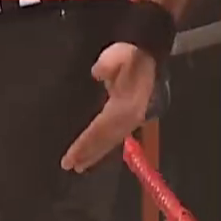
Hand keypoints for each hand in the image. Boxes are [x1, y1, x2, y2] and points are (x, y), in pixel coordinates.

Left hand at [61, 41, 155, 172]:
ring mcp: (132, 119)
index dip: (86, 143)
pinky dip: (103, 145)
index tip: (71, 157)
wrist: (150, 55)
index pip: (102, 128)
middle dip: (88, 152)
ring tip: (79, 165)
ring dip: (95, 152)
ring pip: (111, 140)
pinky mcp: (131, 117)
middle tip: (70, 166)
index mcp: (126, 105)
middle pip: (106, 139)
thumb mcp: (119, 54)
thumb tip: (97, 73)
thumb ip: (108, 64)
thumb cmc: (131, 55)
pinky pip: (115, 136)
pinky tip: (95, 152)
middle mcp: (130, 117)